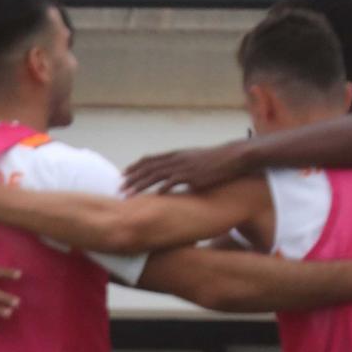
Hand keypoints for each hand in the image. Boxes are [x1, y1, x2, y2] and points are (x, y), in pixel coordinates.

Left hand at [121, 141, 248, 195]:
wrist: (233, 157)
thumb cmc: (214, 161)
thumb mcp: (193, 160)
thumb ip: (180, 166)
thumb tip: (170, 177)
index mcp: (175, 155)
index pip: (149, 159)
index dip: (135, 167)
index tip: (122, 174)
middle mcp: (176, 159)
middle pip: (148, 168)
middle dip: (132, 178)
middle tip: (118, 187)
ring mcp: (183, 167)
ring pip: (155, 175)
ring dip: (139, 185)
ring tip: (127, 195)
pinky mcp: (192, 176)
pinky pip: (173, 183)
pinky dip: (162, 189)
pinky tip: (152, 196)